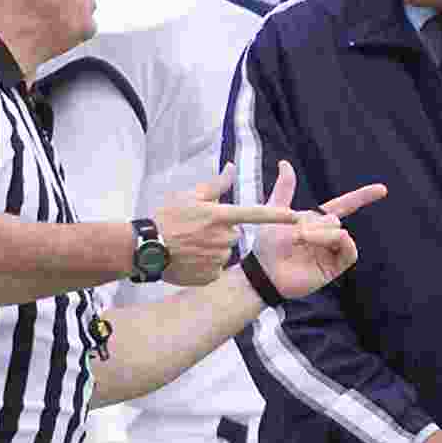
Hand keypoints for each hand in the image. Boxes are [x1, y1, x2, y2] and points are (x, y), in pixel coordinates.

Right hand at [153, 162, 298, 286]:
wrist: (145, 248)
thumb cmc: (166, 218)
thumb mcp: (190, 196)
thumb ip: (217, 184)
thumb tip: (232, 167)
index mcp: (219, 215)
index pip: (255, 213)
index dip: (278, 215)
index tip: (296, 216)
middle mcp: (222, 237)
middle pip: (234, 233)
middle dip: (221, 231)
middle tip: (197, 230)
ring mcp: (216, 258)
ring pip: (224, 251)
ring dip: (212, 248)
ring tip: (189, 245)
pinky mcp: (210, 275)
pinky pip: (215, 269)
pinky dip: (205, 265)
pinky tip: (189, 259)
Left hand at [252, 161, 386, 299]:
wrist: (263, 270)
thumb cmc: (266, 244)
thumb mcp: (275, 210)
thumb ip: (284, 188)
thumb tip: (285, 162)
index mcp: (316, 221)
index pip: (345, 205)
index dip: (363, 197)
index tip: (383, 189)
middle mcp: (326, 236)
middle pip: (334, 219)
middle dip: (314, 223)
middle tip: (294, 234)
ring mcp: (331, 252)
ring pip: (341, 232)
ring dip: (321, 233)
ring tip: (300, 239)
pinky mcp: (335, 267)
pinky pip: (348, 250)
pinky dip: (335, 241)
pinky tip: (317, 243)